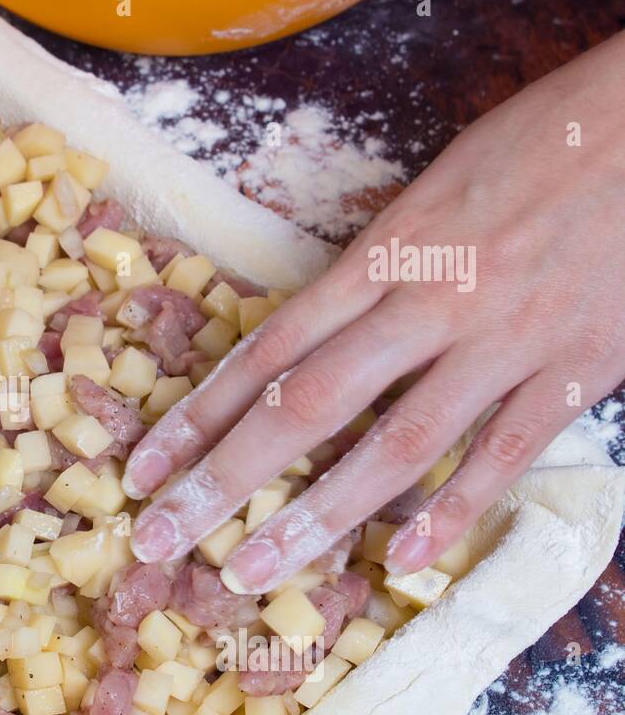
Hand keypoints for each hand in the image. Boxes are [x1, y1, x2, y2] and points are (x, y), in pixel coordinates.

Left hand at [123, 31, 624, 592]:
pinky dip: (451, 510)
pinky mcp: (572, 368)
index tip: (143, 468)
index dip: (199, 413)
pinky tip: (400, 562)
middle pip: (306, 403)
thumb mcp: (429, 192)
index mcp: (384, 251)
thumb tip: (306, 337)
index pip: (267, 347)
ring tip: (253, 570)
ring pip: (394, 443)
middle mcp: (428, 300)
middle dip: (226, 478)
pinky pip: (502, 453)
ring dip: (317, 514)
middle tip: (161, 537)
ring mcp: (500, 339)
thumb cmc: (535, 144)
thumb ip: (370, 270)